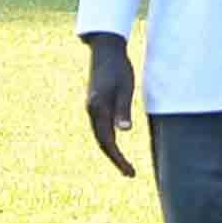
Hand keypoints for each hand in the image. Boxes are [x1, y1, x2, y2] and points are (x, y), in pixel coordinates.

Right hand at [84, 32, 136, 177]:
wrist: (106, 49)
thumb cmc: (119, 67)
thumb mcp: (125, 88)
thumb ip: (122, 109)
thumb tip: (124, 131)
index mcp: (98, 108)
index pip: (107, 141)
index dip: (118, 159)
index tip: (130, 172)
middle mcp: (91, 111)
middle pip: (101, 142)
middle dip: (115, 159)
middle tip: (130, 173)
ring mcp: (92, 107)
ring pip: (100, 135)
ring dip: (111, 151)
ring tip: (124, 164)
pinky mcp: (95, 104)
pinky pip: (100, 127)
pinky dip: (108, 139)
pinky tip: (116, 144)